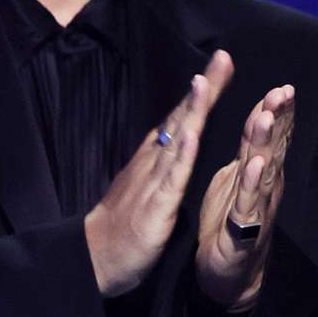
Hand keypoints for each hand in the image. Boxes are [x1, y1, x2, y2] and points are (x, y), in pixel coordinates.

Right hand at [85, 50, 233, 296]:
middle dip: (204, 88)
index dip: (204, 90)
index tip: (223, 62)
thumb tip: (180, 131)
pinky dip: (182, 155)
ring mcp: (153, 181)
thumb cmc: (124, 222)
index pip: (183, 115)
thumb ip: (164, 157)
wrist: (94, 259)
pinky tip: (192, 134)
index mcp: (156, 156)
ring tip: (205, 82)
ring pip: (177, 140)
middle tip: (223, 57)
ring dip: (192, 111)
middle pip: (182, 117)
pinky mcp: (156, 206)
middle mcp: (154, 161)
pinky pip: (171, 177)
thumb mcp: (148, 182)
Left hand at [195, 83, 296, 309]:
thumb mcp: (238, 178)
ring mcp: (257, 207)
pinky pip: (246, 204)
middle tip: (283, 92)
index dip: (279, 112)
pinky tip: (254, 165)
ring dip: (266, 143)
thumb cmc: (233, 223)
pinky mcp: (242, 231)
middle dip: (279, 118)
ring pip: (262, 170)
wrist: (231, 274)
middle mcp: (265, 186)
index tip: (284, 87)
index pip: (273, 136)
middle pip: (274, 146)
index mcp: (260, 171)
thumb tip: (262, 113)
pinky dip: (250, 184)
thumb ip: (250, 147)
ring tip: (266, 118)